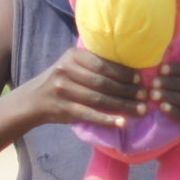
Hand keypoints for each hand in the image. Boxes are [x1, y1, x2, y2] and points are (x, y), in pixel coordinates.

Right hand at [23, 46, 145, 129]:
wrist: (33, 100)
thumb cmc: (61, 81)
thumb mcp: (72, 65)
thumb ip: (93, 64)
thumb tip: (130, 69)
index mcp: (72, 56)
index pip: (103, 64)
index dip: (123, 72)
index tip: (140, 79)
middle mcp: (66, 71)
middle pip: (103, 82)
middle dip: (127, 90)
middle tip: (145, 96)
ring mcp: (63, 91)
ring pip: (99, 99)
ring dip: (123, 106)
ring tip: (140, 110)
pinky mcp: (63, 109)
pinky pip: (89, 115)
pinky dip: (107, 120)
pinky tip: (121, 123)